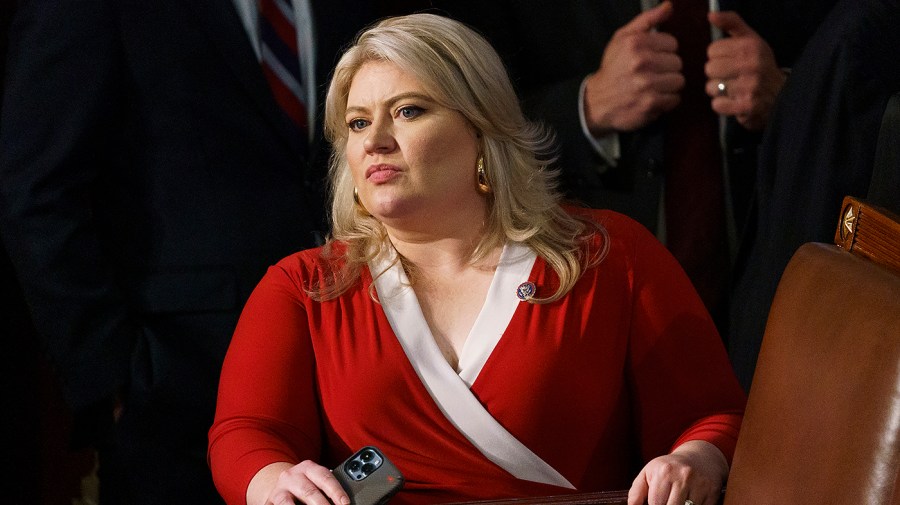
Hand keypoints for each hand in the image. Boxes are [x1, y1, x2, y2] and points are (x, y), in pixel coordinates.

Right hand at [247, 461, 349, 504]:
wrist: (280, 486)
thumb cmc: (305, 484)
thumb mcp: (315, 481)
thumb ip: (327, 488)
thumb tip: (343, 501)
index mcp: (309, 468)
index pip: (325, 478)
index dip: (336, 491)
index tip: (345, 503)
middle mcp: (293, 476)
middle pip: (309, 492)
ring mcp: (279, 489)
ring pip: (288, 502)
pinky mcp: (270, 500)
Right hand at [583, 1, 684, 133]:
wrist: (597, 101)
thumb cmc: (612, 68)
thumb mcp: (622, 38)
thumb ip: (647, 20)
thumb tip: (669, 6)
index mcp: (636, 44)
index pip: (672, 43)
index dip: (664, 51)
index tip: (653, 57)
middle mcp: (642, 63)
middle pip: (677, 63)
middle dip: (667, 68)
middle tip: (652, 73)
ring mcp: (647, 84)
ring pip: (679, 81)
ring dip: (669, 85)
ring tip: (654, 86)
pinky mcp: (651, 104)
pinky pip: (674, 99)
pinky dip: (666, 100)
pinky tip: (654, 97)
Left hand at [627, 440, 727, 504]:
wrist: (700, 457)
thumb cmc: (669, 468)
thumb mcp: (649, 472)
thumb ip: (636, 491)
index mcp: (664, 472)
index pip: (656, 504)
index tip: (656, 504)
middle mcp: (683, 477)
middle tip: (666, 503)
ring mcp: (700, 485)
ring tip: (675, 501)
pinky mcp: (712, 493)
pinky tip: (689, 502)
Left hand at [705, 11, 786, 130]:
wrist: (781, 95)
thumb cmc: (759, 64)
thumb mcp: (750, 39)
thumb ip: (731, 23)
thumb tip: (710, 15)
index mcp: (751, 45)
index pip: (712, 50)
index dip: (718, 56)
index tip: (730, 60)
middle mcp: (752, 64)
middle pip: (709, 68)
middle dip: (716, 74)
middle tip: (730, 76)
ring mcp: (750, 86)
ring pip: (711, 87)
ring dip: (718, 90)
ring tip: (732, 89)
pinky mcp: (747, 106)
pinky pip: (717, 105)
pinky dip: (722, 105)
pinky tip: (733, 101)